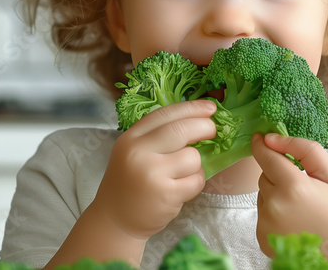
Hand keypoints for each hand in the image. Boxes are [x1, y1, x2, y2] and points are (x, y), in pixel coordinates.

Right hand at [91, 100, 216, 240]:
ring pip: (193, 157)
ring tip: (183, 174)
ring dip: (196, 164)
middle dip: (204, 127)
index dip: (191, 108)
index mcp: (131, 138)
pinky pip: (196, 180)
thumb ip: (158, 136)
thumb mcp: (133, 152)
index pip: (165, 114)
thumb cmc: (131, 182)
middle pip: (182, 129)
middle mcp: (138, 152)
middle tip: (212, 131)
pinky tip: (182, 188)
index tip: (210, 107)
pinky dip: (196, 182)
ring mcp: (152, 174)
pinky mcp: (166, 194)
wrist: (115, 220)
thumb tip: (198, 119)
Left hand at [251, 133, 327, 261]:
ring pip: (262, 194)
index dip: (261, 144)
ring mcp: (266, 224)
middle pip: (264, 176)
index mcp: (294, 187)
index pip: (266, 156)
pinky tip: (293, 222)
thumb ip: (303, 149)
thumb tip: (272, 138)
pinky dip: (273, 213)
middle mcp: (275, 206)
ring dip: (276, 195)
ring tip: (301, 209)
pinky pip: (262, 214)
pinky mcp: (262, 238)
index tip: (259, 137)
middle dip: (278, 175)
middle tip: (302, 188)